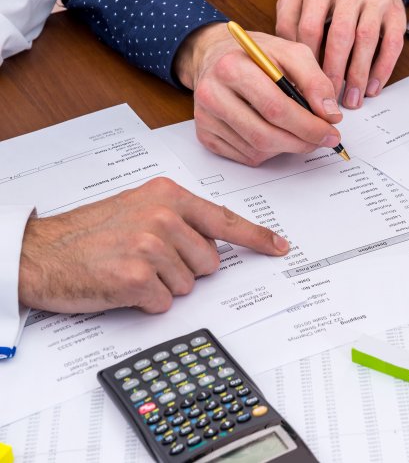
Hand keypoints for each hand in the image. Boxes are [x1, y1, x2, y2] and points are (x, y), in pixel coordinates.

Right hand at [18, 178, 288, 313]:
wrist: (40, 252)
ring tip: (131, 269)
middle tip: (148, 260)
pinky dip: (145, 302)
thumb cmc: (89, 233)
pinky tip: (122, 285)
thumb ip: (179, 218)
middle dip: (185, 269)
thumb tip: (216, 240)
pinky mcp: (136, 277)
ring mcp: (150, 245)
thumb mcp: (138, 207)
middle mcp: (163, 216)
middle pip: (209, 262)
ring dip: (163, 286)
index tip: (279, 247)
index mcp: (168, 196)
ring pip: (188, 285)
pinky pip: (164, 302)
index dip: (256, 237)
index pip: (224, 219)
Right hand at [175, 23, 341, 165]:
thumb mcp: (292, 53)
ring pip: (256, 151)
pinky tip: (274, 132)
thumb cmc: (257, 56)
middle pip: (264, 135)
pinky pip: (245, 156)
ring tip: (297, 131)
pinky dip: (268, 151)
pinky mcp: (205, 135)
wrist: (218, 55)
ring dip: (286, 147)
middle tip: (322, 140)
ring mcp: (206, 118)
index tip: (331, 133)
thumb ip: (316, 81)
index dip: (308, 126)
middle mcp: (212, 94)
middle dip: (301, 142)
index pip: (276, 108)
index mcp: (233, 68)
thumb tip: (330, 115)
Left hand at [275, 0, 405, 108]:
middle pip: (338, 35)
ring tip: (351, 99)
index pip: (308, 27)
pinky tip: (372, 87)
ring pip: (365, 40)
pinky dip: (382, 70)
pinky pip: (391, 43)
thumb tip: (287, 65)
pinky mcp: (396, 11)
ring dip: (357, 75)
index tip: (304, 84)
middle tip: (328, 97)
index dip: (306, 60)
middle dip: (332, 71)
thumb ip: (291, 23)